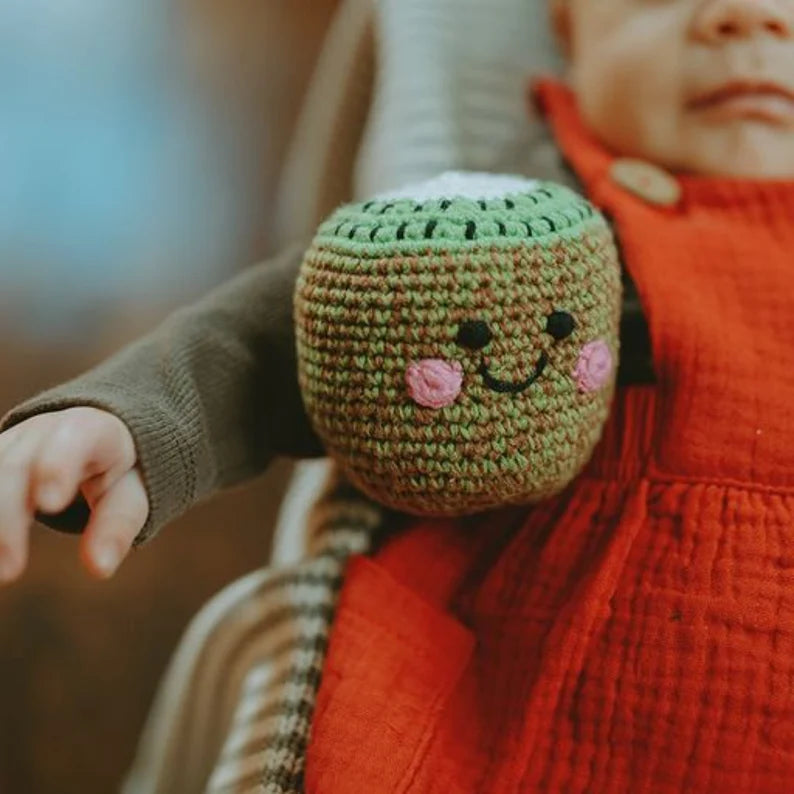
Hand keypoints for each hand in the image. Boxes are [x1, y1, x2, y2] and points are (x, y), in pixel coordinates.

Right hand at [0, 407, 148, 582]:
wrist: (91, 435)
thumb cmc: (115, 471)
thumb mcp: (130, 493)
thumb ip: (117, 525)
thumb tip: (99, 568)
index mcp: (93, 429)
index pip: (77, 436)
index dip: (59, 465)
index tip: (50, 504)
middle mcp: (43, 429)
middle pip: (16, 464)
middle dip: (7, 516)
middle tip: (9, 570)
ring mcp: (8, 441)